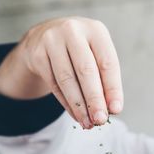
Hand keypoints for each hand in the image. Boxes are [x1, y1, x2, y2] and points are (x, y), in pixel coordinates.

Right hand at [0, 17, 122, 127]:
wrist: (47, 35)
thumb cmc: (82, 50)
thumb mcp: (97, 55)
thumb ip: (105, 79)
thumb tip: (111, 109)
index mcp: (96, 30)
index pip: (107, 63)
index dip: (112, 88)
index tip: (116, 110)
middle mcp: (73, 31)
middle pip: (86, 71)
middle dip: (94, 100)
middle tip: (101, 120)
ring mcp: (52, 41)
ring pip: (67, 80)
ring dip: (79, 106)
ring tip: (88, 123)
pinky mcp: (37, 54)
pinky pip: (54, 84)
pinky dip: (67, 103)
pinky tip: (76, 115)